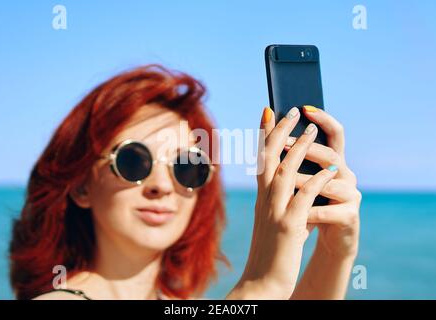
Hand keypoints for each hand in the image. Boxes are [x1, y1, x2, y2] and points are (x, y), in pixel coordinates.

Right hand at [231, 106, 339, 298]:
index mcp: (261, 198)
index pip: (261, 159)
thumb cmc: (270, 253)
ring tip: (311, 129)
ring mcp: (275, 212)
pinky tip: (330, 168)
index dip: (264, 135)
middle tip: (292, 110)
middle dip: (280, 131)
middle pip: (270, 158)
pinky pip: (304, 197)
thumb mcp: (274, 222)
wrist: (262, 283)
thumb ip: (284, 204)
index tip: (268, 113)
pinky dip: (316, 180)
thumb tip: (301, 192)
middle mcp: (265, 201)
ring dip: (299, 148)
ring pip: (285, 171)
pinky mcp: (289, 227)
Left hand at [286, 106, 361, 259]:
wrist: (331, 239)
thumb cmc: (314, 205)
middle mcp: (346, 174)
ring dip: (304, 182)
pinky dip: (310, 212)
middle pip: (331, 155)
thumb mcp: (305, 181)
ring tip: (286, 183)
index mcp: (334, 163)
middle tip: (285, 144)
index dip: (323, 119)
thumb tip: (275, 131)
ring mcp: (351, 195)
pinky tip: (297, 214)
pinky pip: (328, 212)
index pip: (335, 133)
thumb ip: (296, 160)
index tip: (304, 108)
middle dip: (307, 149)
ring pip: (329, 184)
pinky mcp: (350, 216)